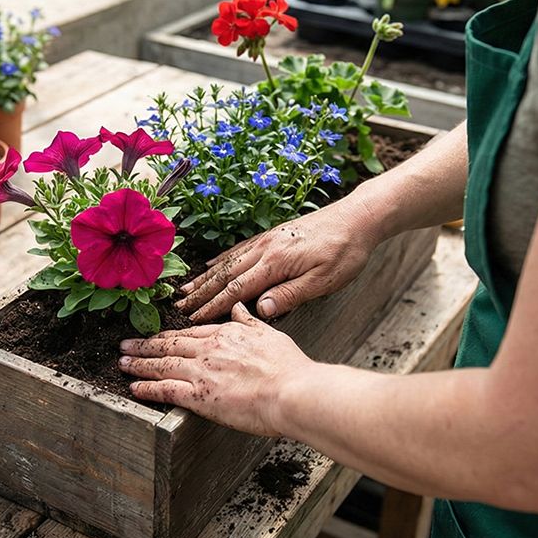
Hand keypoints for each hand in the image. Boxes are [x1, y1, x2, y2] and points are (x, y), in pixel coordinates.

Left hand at [121, 303, 304, 435]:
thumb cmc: (288, 367)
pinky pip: (165, 390)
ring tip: (122, 363)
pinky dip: (147, 388)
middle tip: (126, 345)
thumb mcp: (270, 335)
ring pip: (161, 364)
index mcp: (227, 334)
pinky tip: (135, 388)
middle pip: (169, 345)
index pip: (190, 332)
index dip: (170, 334)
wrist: (292, 391)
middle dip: (145, 345)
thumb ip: (250, 322)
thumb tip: (239, 308)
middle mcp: (209, 349)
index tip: (158, 335)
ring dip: (139, 363)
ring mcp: (201, 372)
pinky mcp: (199, 396)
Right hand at [176, 199, 379, 322]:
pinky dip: (222, 258)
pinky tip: (211, 264)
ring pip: (229, 260)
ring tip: (186, 289)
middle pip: (226, 274)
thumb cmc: (345, 252)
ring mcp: (268, 239)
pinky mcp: (274, 235)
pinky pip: (241, 248)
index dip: (213, 306)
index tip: (193, 319)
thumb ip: (290, 295)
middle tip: (178, 308)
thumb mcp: (323, 281)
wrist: (358, 218)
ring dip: (205, 277)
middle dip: (201, 293)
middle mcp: (266, 248)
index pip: (237, 289)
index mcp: (276, 262)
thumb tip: (258, 311)